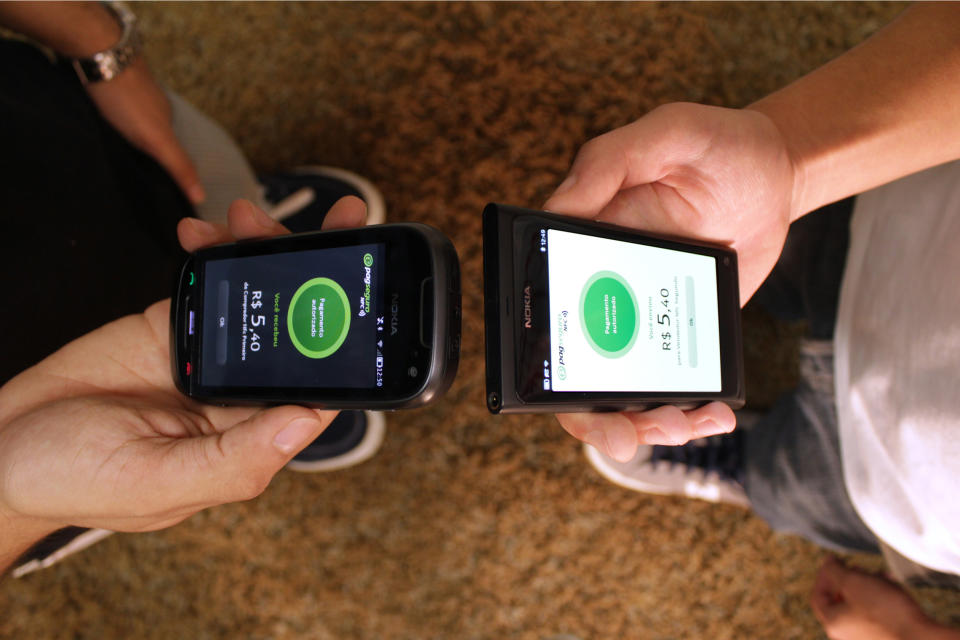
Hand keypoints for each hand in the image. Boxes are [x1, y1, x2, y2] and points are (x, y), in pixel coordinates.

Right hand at [0, 198, 365, 555]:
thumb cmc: (77, 480)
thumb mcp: (159, 482)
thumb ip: (236, 458)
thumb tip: (311, 420)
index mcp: (251, 434)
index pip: (319, 383)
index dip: (349, 339)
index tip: (370, 291)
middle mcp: (238, 392)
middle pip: (297, 328)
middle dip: (318, 275)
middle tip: (340, 225)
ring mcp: (207, 352)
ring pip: (256, 296)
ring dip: (262, 252)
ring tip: (252, 217)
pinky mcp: (171, 323)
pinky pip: (206, 282)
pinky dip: (210, 252)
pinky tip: (204, 231)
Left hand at [86, 58, 205, 204]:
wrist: (101, 54)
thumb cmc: (128, 100)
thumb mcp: (157, 140)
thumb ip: (178, 166)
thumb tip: (201, 196)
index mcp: (165, 119)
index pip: (171, 147)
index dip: (169, 163)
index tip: (163, 183)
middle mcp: (151, 105)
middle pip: (153, 131)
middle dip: (149, 149)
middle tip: (140, 170)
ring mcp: (129, 91)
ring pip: (133, 118)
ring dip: (129, 132)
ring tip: (120, 150)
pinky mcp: (105, 82)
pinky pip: (112, 105)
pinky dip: (112, 116)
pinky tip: (102, 122)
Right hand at [542, 103, 794, 457]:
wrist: (778, 173)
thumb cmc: (716, 146)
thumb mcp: (665, 132)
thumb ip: (608, 161)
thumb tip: (556, 208)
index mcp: (582, 247)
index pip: (543, 310)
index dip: (543, 359)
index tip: (563, 385)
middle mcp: (604, 289)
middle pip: (577, 370)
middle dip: (594, 419)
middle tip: (626, 437)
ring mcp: (645, 316)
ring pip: (625, 390)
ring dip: (646, 423)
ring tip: (685, 425)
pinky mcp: (684, 332)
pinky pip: (675, 384)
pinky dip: (691, 410)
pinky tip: (715, 413)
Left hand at [810, 556, 954, 639]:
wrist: (921, 639)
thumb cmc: (885, 611)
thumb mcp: (854, 582)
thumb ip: (834, 570)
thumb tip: (827, 563)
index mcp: (832, 622)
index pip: (818, 595)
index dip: (824, 574)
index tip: (834, 559)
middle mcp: (844, 634)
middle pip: (840, 599)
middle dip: (850, 578)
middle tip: (860, 568)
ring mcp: (864, 638)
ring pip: (860, 604)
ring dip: (868, 586)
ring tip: (882, 576)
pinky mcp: (883, 637)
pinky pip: (875, 613)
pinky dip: (880, 598)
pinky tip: (893, 588)